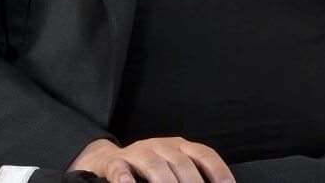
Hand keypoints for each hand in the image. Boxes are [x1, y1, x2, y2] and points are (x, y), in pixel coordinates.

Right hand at [70, 136, 234, 182]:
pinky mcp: (115, 162)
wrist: (106, 160)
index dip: (218, 171)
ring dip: (165, 182)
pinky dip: (124, 178)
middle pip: (182, 163)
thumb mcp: (172, 169)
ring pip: (154, 165)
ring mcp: (138, 152)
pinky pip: (119, 168)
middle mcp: (161, 146)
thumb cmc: (148, 169)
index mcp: (180, 147)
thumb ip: (191, 176)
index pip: (204, 155)